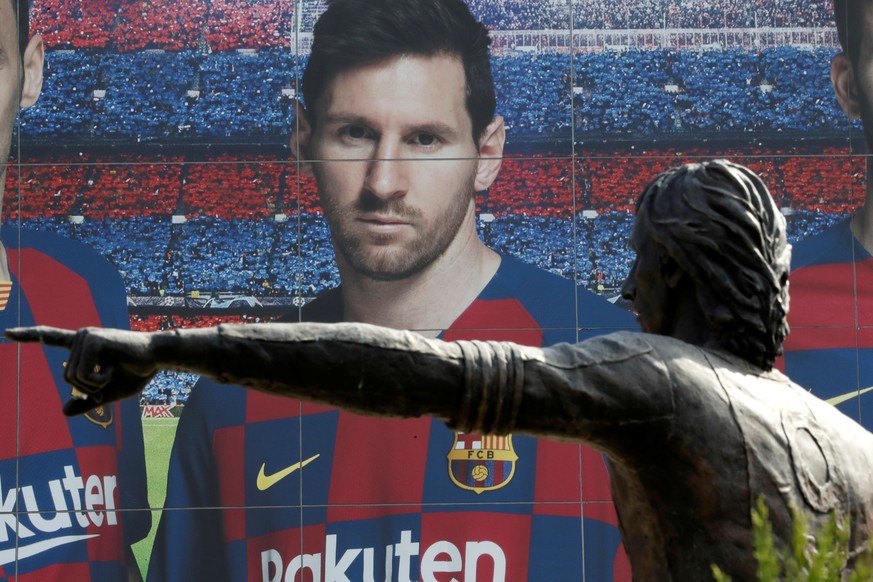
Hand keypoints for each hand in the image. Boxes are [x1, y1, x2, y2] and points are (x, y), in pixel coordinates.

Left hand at [5, 326, 157, 415]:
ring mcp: (86, 336)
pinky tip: (114, 368)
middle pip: (67, 377)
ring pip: (74, 377)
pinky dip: (99, 380)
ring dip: (96, 384)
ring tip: (115, 371)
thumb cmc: (136, 372)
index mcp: (82, 346)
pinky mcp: (94, 339)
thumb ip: (87, 402)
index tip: (6, 333)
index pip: (50, 337)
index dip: (27, 336)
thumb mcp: (109, 393)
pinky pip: (83, 373)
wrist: (157, 358)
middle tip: (111, 377)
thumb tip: (64, 411)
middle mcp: (81, 337)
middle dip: (90, 388)